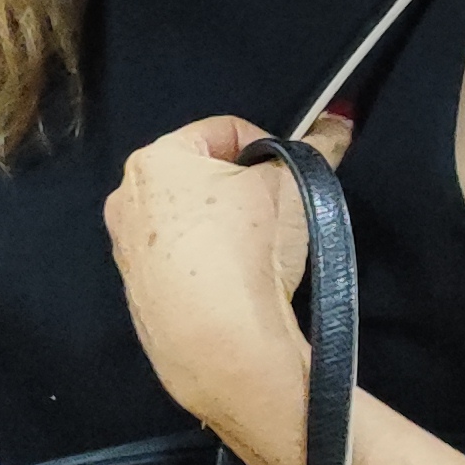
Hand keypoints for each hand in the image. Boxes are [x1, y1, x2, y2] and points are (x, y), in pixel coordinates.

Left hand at [103, 114, 351, 457]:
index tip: (290, 176)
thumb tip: (338, 123)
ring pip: (190, 220)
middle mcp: (126, 198)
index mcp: (154, 160)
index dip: (267, 147)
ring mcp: (126, 248)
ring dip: (226, 227)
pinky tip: (237, 282)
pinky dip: (209, 263)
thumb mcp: (292, 186)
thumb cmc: (246, 246)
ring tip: (259, 252)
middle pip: (201, 176)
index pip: (222, 130)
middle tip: (277, 213)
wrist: (218, 341)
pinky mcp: (138, 291)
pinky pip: (183, 261)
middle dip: (243, 188)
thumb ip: (316, 148)